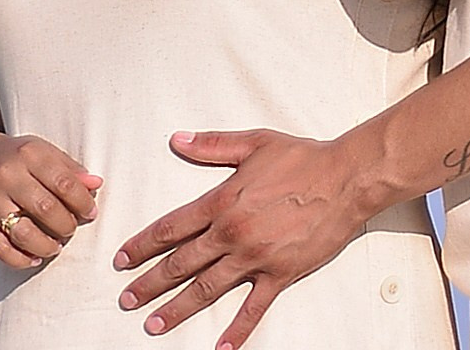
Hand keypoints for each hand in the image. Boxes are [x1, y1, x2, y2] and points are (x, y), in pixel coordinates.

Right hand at [0, 131, 99, 269]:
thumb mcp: (43, 152)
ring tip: (56, 246)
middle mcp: (8, 176)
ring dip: (45, 245)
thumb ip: (69, 168)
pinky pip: (1, 249)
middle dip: (65, 225)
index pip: (63, 182)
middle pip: (45, 208)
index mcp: (29, 154)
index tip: (91, 212)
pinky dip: (20, 259)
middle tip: (72, 229)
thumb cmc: (16, 157)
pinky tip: (35, 258)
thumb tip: (96, 185)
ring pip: (23, 233)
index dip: (82, 201)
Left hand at [114, 130, 363, 346]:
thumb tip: (177, 140)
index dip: (143, 245)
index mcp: (223, 201)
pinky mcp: (279, 274)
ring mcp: (255, 257)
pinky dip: (236, 331)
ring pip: (206, 289)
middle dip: (150, 283)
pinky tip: (220, 348)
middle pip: (181, 263)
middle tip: (126, 299)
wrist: (346, 178)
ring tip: (153, 325)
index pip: (172, 227)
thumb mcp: (254, 143)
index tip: (123, 259)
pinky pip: (253, 308)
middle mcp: (233, 233)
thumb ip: (212, 145)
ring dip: (177, 309)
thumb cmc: (302, 158)